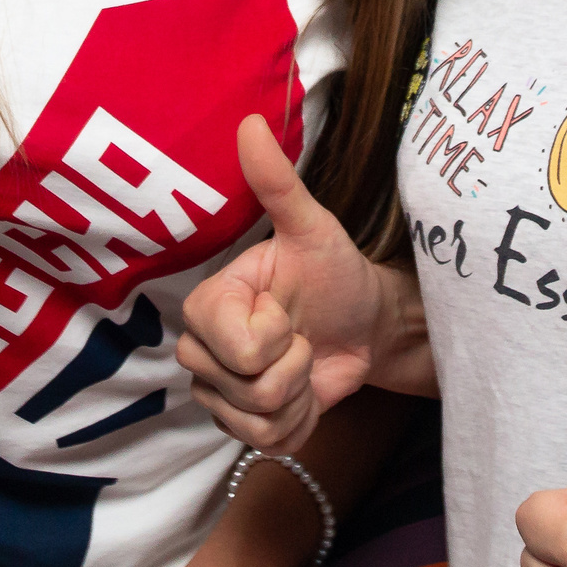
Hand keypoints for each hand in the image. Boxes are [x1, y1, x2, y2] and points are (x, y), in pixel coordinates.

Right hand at [175, 114, 404, 453]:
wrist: (365, 325)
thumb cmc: (336, 273)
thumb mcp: (313, 228)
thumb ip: (277, 183)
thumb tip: (250, 122)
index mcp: (210, 303)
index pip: (235, 347)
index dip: (275, 337)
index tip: (286, 310)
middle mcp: (201, 350)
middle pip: (244, 388)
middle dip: (290, 367)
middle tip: (300, 335)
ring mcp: (218, 392)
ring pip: (256, 420)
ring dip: (298, 396)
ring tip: (304, 361)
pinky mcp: (242, 426)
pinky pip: (269, 444)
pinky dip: (300, 423)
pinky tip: (305, 392)